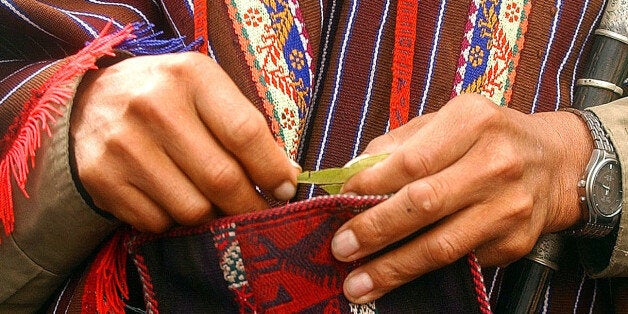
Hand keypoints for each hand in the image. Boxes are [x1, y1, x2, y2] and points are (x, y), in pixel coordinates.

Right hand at [71, 52, 298, 232]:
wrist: (93, 97)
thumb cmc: (168, 95)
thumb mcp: (209, 93)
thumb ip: (246, 129)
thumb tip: (286, 177)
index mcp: (190, 76)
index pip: (245, 133)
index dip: (271, 170)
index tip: (285, 190)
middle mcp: (152, 105)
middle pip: (221, 178)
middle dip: (250, 205)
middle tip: (260, 211)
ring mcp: (122, 143)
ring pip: (192, 209)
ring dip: (212, 216)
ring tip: (213, 202)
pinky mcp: (100, 177)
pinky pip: (157, 223)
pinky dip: (174, 221)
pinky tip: (173, 199)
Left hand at [331, 94, 591, 302]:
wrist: (555, 163)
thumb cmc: (486, 139)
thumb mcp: (446, 121)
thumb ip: (397, 144)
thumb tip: (351, 175)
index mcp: (472, 121)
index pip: (411, 160)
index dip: (370, 185)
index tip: (340, 201)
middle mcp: (496, 163)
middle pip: (423, 204)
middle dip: (375, 230)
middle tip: (340, 247)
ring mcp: (509, 206)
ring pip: (441, 245)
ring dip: (393, 268)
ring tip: (356, 283)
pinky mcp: (515, 241)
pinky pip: (460, 261)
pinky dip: (422, 272)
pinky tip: (395, 277)